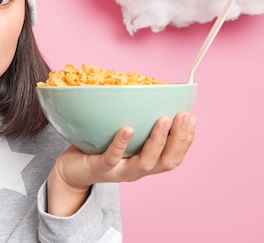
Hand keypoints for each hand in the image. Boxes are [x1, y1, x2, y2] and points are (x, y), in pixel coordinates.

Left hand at [47, 111, 196, 215]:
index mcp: (147, 162)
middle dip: (180, 139)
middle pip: (167, 162)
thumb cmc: (98, 148)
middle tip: (184, 116)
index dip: (187, 139)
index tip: (191, 117)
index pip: (175, 155)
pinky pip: (113, 158)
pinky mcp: (100, 169)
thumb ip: (137, 122)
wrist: (71, 171)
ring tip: (163, 120)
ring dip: (157, 141)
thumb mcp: (122, 136)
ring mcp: (120, 171)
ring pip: (145, 163)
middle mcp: (138, 170)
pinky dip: (121, 143)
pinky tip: (127, 129)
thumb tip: (150, 92)